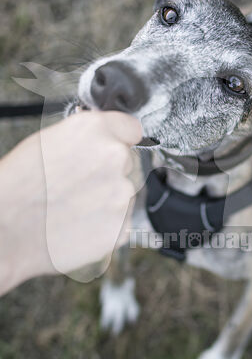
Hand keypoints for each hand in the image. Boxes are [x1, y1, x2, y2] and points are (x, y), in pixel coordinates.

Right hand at [0, 111, 141, 292]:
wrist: (6, 230)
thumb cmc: (17, 186)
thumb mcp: (47, 142)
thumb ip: (85, 137)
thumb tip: (101, 137)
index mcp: (96, 130)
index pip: (131, 128)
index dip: (120, 140)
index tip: (114, 148)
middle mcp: (114, 157)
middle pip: (128, 163)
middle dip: (109, 172)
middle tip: (79, 185)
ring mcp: (121, 194)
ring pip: (125, 193)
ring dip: (108, 199)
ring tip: (74, 206)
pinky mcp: (121, 227)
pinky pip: (122, 221)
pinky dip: (107, 224)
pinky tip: (80, 223)